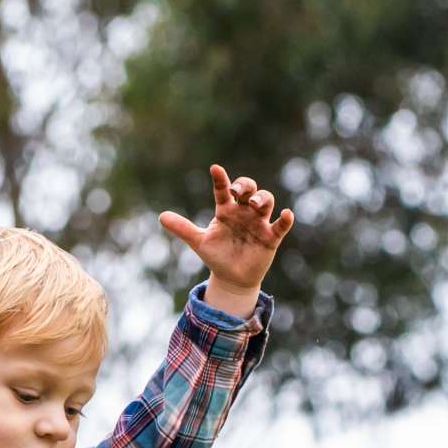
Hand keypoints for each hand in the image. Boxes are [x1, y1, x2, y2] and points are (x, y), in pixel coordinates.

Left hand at [159, 164, 295, 291]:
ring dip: (262, 199)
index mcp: (225, 210)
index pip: (222, 190)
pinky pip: (280, 225)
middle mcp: (243, 212)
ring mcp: (258, 223)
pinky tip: (286, 214)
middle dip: (245, 186)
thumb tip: (161, 217)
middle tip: (237, 191)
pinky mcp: (270, 237)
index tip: (215, 169)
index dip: (220, 179)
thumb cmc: (217, 255)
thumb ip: (183, 228)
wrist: (231, 278)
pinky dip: (285, 219)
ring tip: (255, 204)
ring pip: (266, 201)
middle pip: (249, 189)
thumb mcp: (199, 242)